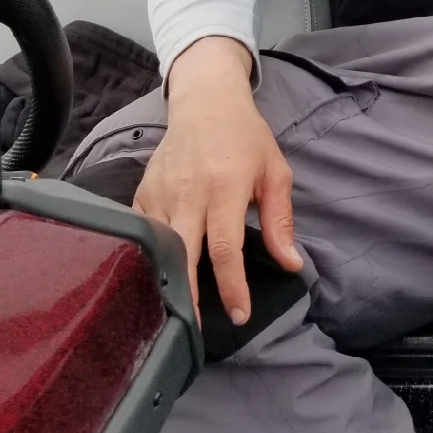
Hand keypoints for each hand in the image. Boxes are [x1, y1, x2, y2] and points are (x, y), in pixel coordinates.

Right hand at [133, 64, 302, 324]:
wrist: (206, 101)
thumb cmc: (246, 137)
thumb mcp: (275, 172)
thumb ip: (280, 220)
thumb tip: (291, 263)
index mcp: (224, 187)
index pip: (225, 248)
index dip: (232, 286)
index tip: (240, 314)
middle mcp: (188, 192)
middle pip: (183, 256)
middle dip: (191, 298)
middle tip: (199, 331)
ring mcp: (159, 193)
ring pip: (158, 249)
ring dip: (168, 282)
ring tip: (179, 314)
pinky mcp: (141, 193)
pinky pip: (141, 234)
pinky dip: (148, 258)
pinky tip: (159, 278)